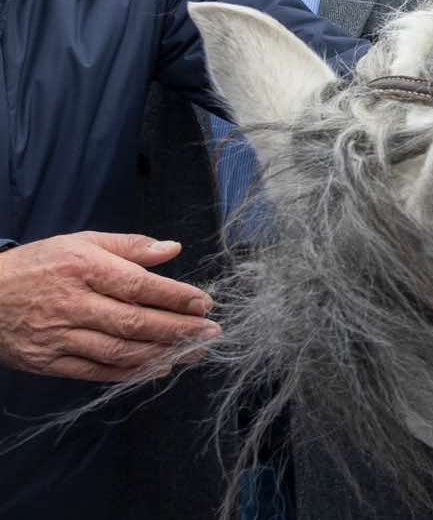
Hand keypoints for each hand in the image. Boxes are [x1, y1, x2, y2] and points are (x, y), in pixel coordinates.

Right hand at [0, 233, 219, 382]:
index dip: (176, 297)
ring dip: (161, 354)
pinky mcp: (49, 362)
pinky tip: (158, 368)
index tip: (205, 303)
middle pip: (134, 322)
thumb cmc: (39, 265)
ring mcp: (59, 337)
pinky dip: (130, 373)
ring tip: (193, 352)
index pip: (139, 285)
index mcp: (84, 268)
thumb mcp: (81, 242)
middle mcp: (72, 304)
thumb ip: (129, 246)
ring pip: (118, 351)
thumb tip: (173, 249)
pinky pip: (96, 372)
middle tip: (212, 332)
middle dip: (178, 329)